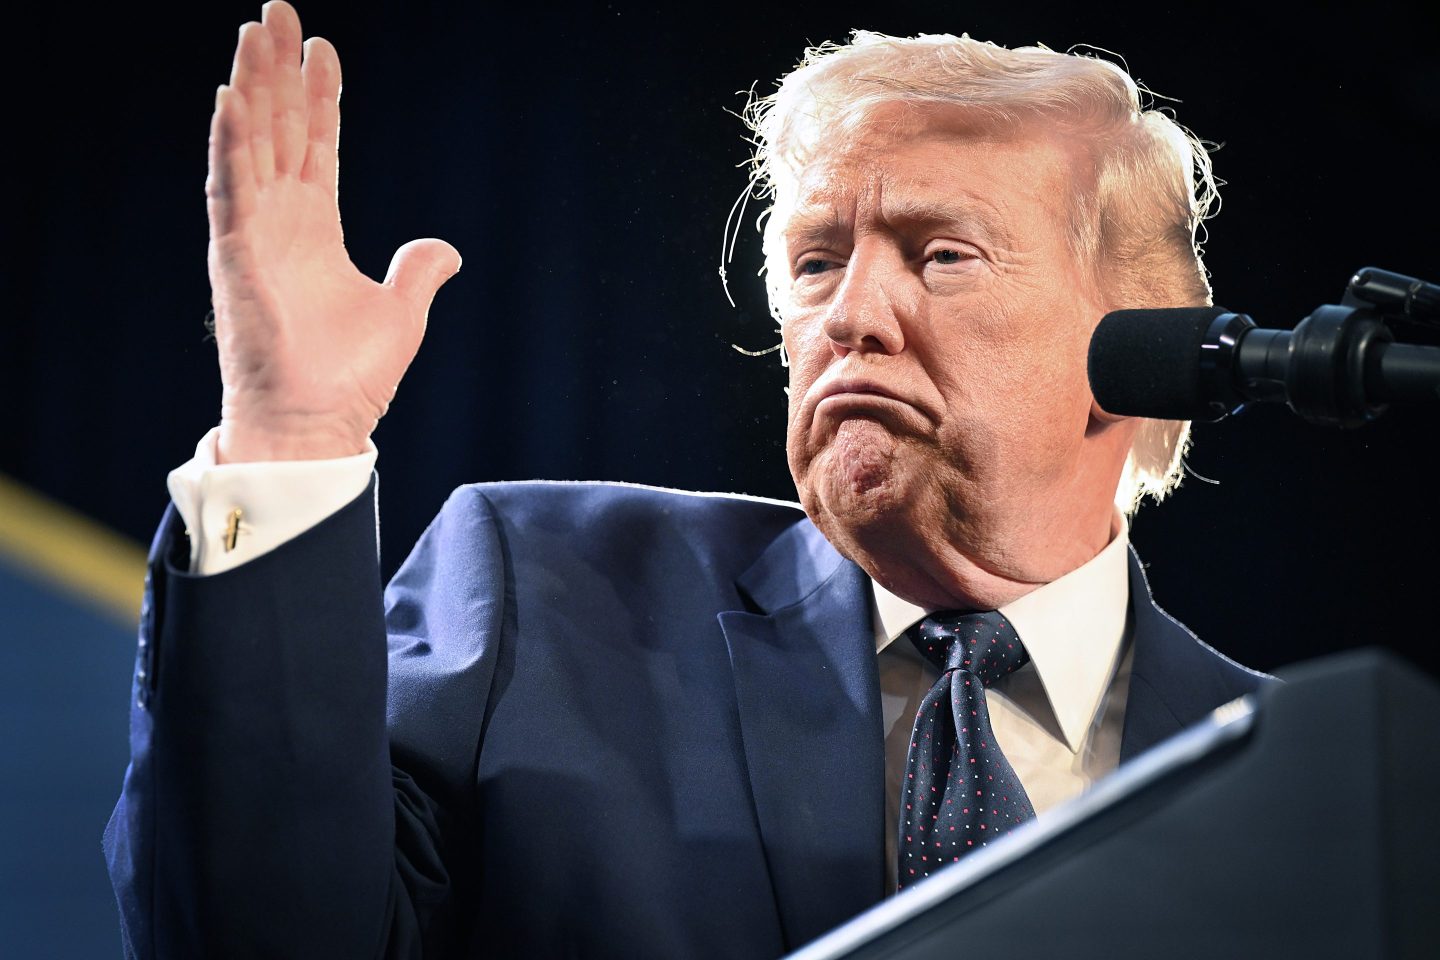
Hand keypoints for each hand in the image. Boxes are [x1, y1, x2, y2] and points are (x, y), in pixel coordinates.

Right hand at [207, 1, 459, 461]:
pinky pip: (230, 191)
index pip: (317, 146)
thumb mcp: (400, 313)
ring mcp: (253, 237)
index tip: (324, 50)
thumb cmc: (351, 380)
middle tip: (278, 11)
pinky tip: (231, 100)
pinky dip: (230, 146)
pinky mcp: (236, 259)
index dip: (320, 97)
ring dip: (251, 88)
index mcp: (316, 230)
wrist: (318, 426)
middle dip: (277, 70)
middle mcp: (280, 223)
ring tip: (255, 33)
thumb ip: (417, 272)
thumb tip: (447, 249)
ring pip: (249, 144)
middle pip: (277, 129)